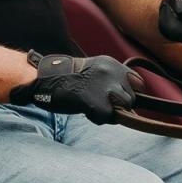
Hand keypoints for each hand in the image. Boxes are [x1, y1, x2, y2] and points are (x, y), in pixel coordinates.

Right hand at [9, 52, 141, 123]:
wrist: (43, 79)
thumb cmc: (67, 79)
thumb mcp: (95, 72)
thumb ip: (113, 82)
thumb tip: (131, 107)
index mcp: (112, 64)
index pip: (138, 83)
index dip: (129, 94)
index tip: (116, 99)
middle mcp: (112, 73)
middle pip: (130, 99)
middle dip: (117, 106)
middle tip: (96, 103)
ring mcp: (105, 87)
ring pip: (122, 109)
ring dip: (108, 112)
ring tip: (91, 107)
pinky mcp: (96, 101)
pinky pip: (107, 118)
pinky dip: (97, 118)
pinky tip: (84, 110)